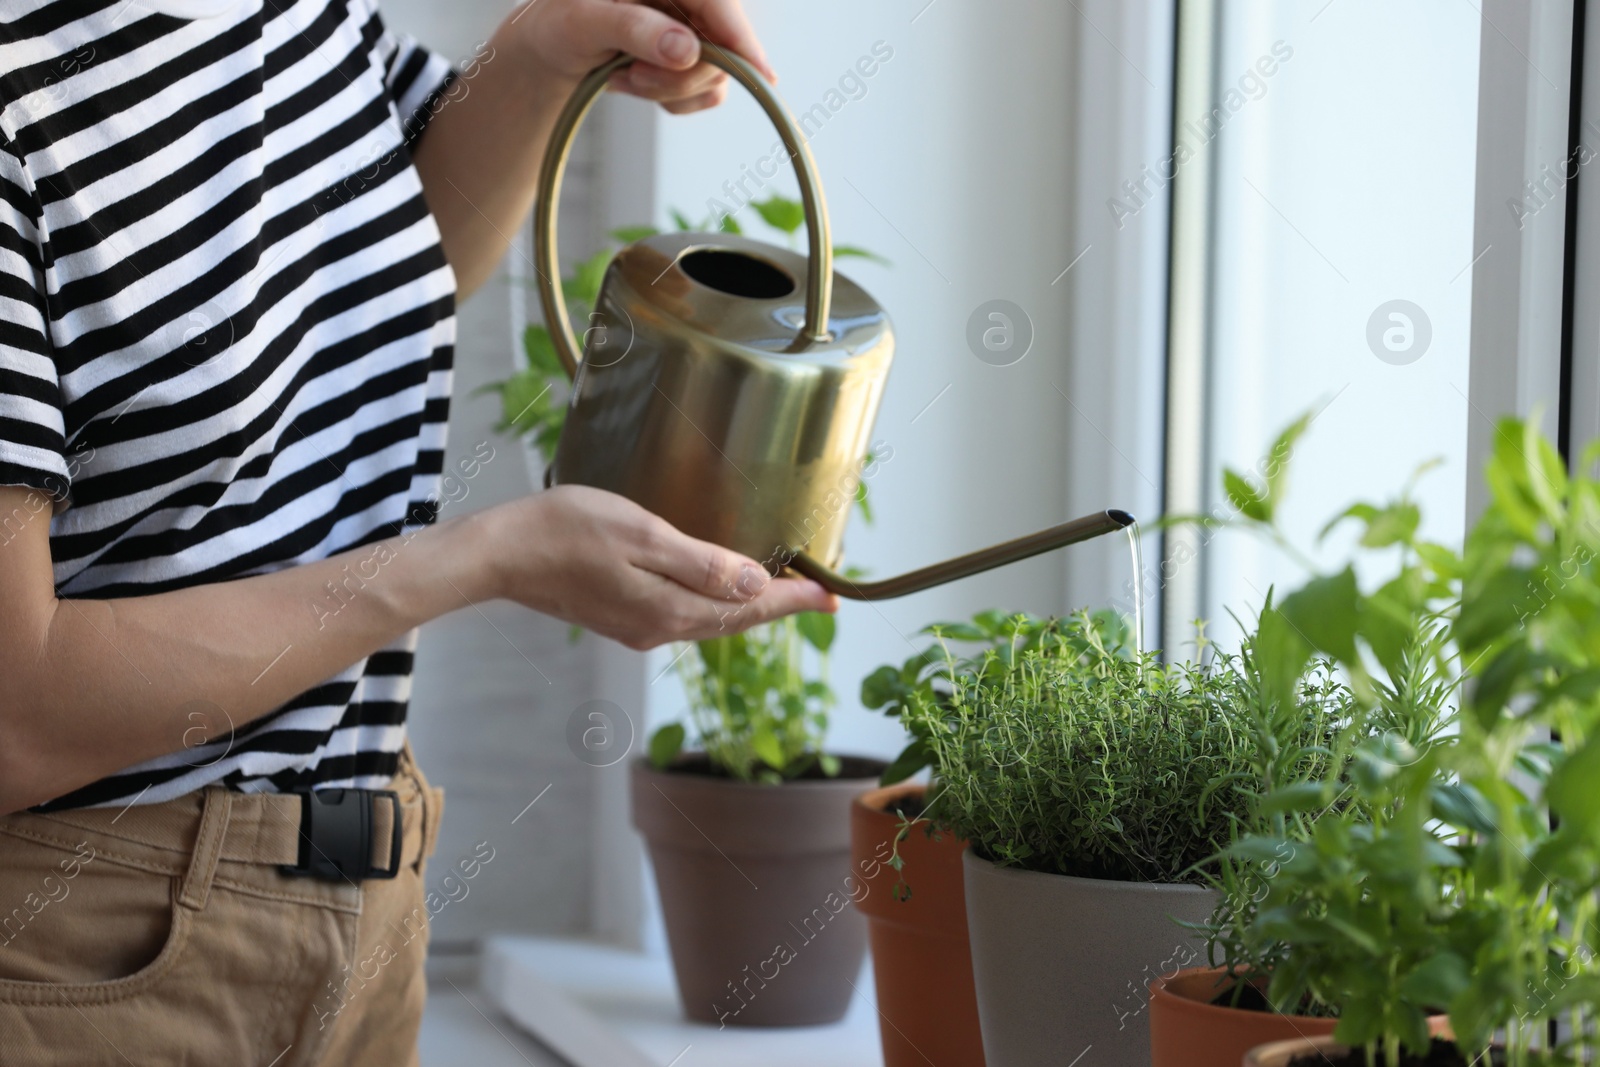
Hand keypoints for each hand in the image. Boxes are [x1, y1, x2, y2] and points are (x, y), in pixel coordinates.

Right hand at [483, 486, 835, 649]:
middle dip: (780, 606)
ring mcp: (639, 627)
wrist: (503, 553)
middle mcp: (660, 628)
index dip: (795, 601)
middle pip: (736, 620)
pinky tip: (720, 587)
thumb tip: (757, 585)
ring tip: (782, 590)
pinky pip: (684, 614)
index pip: (750, 609)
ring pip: (710, 620)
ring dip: (748, 606)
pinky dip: (714, 603)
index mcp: (671, 610)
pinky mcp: (622, 616)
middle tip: (820, 594)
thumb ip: (702, 563)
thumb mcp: (643, 536)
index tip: (833, 596)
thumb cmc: (568, 530)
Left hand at [503, 0, 774, 114]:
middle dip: (681, 75)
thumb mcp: (582, 22)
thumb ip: (633, 30)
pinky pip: (707, 91)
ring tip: (625, 76)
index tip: (762, 74)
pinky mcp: (691, 54)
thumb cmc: (556, 24)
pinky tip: (638, 80)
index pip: (717, 2)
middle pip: (723, 43)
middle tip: (636, 78)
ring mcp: (691, 26)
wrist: (549, 47)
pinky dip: (673, 99)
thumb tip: (686, 50)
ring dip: (670, 89)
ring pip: (716, 73)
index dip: (740, 37)